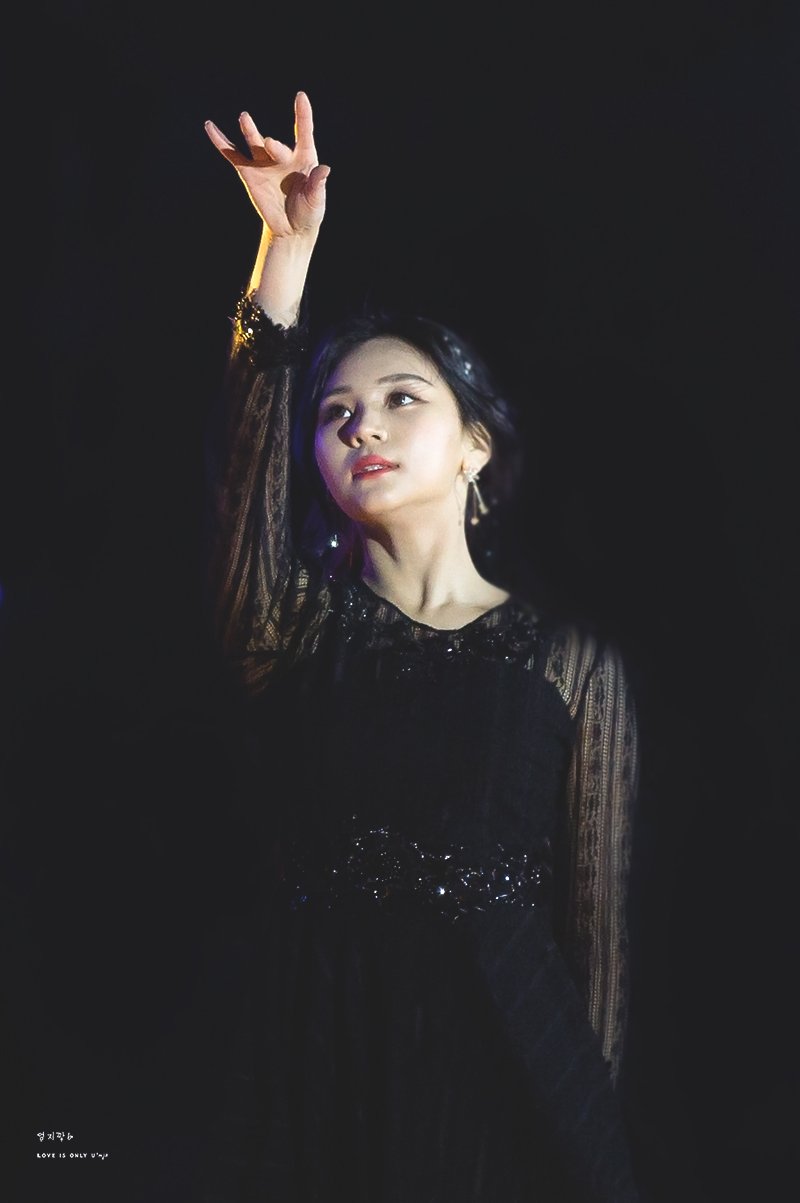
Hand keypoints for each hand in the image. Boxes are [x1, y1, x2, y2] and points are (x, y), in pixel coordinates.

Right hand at [204, 91, 329, 238]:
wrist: (291, 229)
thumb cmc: (309, 212)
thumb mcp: (316, 200)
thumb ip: (318, 184)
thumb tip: (325, 169)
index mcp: (304, 158)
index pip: (304, 133)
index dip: (303, 115)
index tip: (300, 96)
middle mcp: (282, 156)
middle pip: (276, 146)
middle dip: (274, 146)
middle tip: (270, 144)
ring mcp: (264, 163)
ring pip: (254, 142)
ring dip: (249, 130)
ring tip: (244, 117)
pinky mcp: (248, 173)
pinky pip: (233, 155)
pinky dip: (221, 142)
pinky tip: (210, 128)